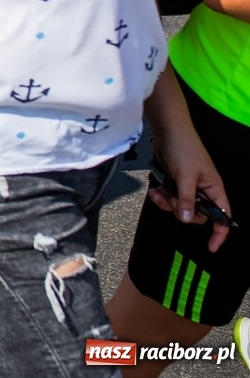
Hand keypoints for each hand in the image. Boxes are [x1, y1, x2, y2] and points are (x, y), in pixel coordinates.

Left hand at [151, 132, 233, 251]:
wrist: (168, 131)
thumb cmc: (184, 149)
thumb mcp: (185, 176)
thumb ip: (186, 198)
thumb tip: (187, 219)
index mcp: (214, 190)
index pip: (223, 217)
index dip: (220, 233)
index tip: (211, 247)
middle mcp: (203, 191)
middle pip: (195, 215)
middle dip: (180, 210)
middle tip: (169, 198)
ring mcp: (188, 187)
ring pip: (179, 207)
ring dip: (167, 203)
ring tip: (158, 192)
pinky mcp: (174, 182)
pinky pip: (169, 198)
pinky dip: (161, 196)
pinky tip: (154, 190)